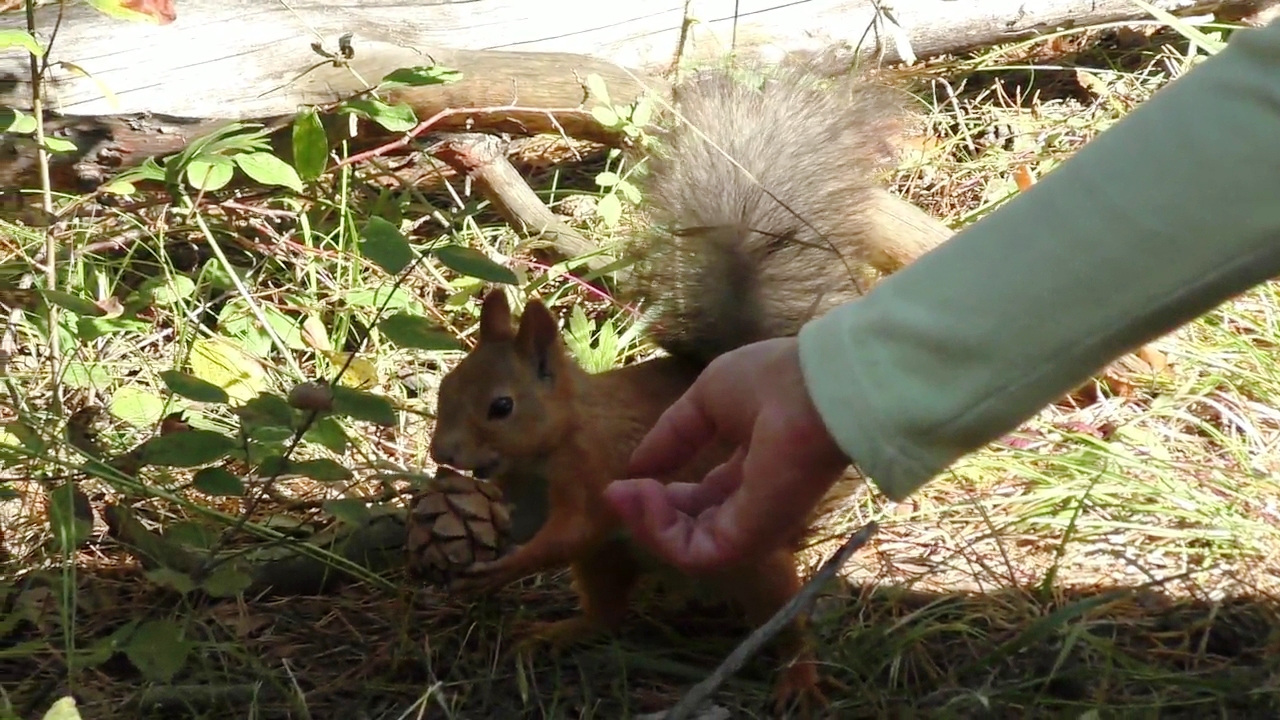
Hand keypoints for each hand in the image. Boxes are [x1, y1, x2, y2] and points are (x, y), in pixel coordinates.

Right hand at [603, 337, 850, 572]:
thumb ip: (673, 435)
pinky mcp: (749, 539)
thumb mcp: (706, 400)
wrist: (816, 387)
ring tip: (626, 492)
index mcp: (750, 469)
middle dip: (647, 513)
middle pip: (689, 527)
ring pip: (685, 547)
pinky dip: (659, 530)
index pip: (701, 498)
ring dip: (646, 523)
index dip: (660, 493)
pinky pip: (692, 552)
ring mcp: (752, 525)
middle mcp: (752, 503)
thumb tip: (636, 466)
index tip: (628, 479)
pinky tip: (646, 494)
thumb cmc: (772, 382)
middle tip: (617, 491)